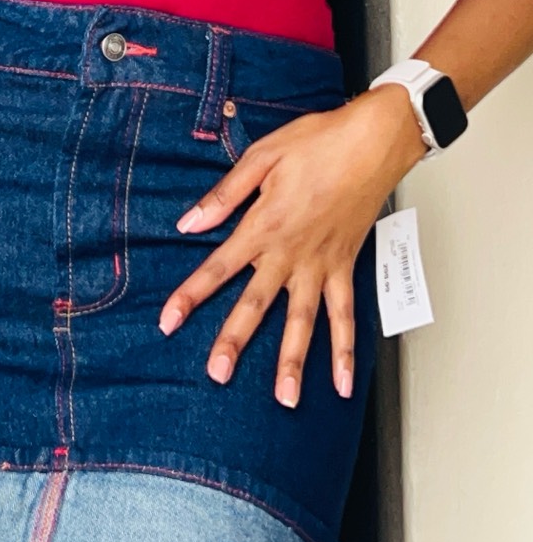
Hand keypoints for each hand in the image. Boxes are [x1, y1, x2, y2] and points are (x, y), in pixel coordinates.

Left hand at [158, 84, 428, 405]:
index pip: (220, 266)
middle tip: (217, 374)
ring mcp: (322, 264)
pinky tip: (340, 383)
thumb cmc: (319, 142)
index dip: (192, 294)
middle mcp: (292, 252)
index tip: (168, 321)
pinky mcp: (346, 267)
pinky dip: (345, 350)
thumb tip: (189, 223)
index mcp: (265, 224)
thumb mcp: (262, 156)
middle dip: (234, 340)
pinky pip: (346, 315)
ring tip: (284, 398)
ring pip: (304, 321)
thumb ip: (224, 195)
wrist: (373, 142)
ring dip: (292, 361)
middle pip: (257, 303)